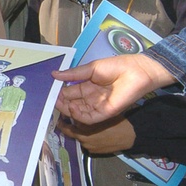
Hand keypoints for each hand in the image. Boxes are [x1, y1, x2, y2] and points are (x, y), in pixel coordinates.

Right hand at [53, 54, 174, 124]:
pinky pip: (89, 118)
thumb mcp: (90, 68)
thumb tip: (54, 74)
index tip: (49, 92)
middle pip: (72, 103)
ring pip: (78, 112)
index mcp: (87, 85)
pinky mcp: (105, 112)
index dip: (59, 93)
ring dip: (68, 109)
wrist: (136, 71)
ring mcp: (97, 106)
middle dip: (61, 103)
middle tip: (51, 100)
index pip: (69, 92)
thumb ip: (73, 74)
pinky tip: (72, 108)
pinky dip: (79, 115)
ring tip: (59, 104)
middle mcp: (90, 97)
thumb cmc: (115, 67)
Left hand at [58, 116, 134, 154]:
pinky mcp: (93, 151)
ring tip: (82, 127)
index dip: (63, 119)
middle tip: (61, 122)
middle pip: (70, 132)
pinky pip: (86, 143)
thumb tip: (76, 115)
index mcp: (85, 128)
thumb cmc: (117, 123)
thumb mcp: (100, 115)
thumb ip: (87, 116)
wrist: (129, 136)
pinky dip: (86, 139)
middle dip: (65, 127)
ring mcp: (88, 146)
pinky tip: (92, 134)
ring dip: (78, 132)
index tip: (60, 115)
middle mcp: (84, 138)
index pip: (68, 124)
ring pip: (78, 138)